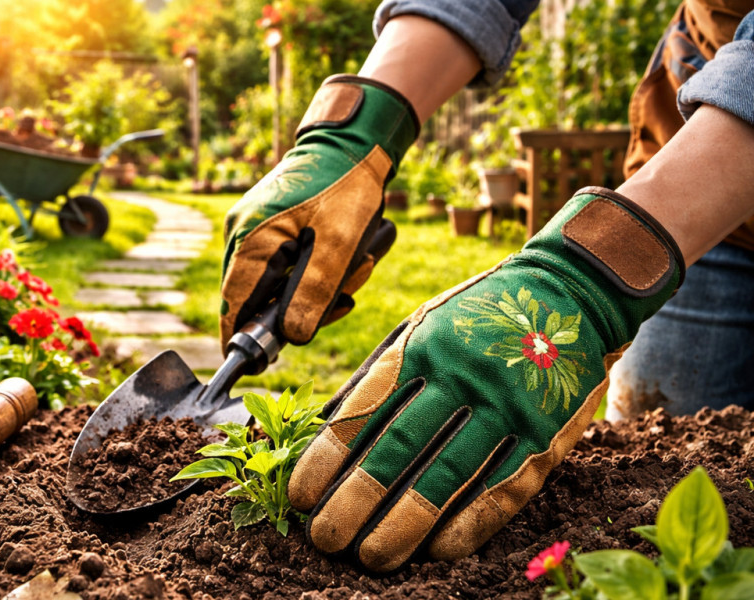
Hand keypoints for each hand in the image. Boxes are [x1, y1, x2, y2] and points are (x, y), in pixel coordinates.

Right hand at [219, 76, 418, 346]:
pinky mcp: (267, 226)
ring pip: (272, 284)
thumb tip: (292, 337)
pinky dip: (310, 273)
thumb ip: (315, 290)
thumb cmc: (347, 184)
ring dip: (313, 290)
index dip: (241, 339)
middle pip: (255, 298)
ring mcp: (252, 229)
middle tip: (344, 303)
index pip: (233, 303)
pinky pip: (281, 266)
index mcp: (250, 238)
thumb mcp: (340, 241)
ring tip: (356, 271)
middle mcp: (241, 234)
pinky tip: (344, 266)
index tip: (253, 368)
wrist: (352, 140)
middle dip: (300, 309)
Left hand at [287, 188, 683, 570]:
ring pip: (447, 477)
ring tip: (372, 558)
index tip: (300, 496)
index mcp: (419, 348)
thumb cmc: (476, 319)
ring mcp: (507, 407)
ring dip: (404, 525)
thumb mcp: (422, 326)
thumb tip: (327, 429)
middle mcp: (461, 377)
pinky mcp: (547, 435)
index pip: (362, 412)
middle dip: (355, 501)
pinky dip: (469, 524)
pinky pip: (503, 489)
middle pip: (398, 450)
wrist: (572, 292)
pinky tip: (437, 550)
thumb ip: (380, 374)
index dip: (326, 459)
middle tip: (325, 539)